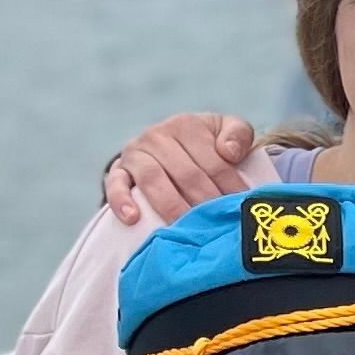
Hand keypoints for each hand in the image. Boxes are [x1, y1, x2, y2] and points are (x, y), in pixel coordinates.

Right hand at [103, 113, 252, 225]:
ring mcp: (135, 152)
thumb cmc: (205, 143)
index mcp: (187, 125)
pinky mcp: (118, 170)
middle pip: (186, 174)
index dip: (230, 188)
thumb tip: (229, 152)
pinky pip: (115, 184)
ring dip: (173, 206)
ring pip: (154, 180)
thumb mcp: (225, 130)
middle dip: (205, 203)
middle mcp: (157, 135)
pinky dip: (122, 200)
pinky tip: (133, 218)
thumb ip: (238, 134)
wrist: (170, 146)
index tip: (238, 209)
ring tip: (187, 228)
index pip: (213, 162)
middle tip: (218, 226)